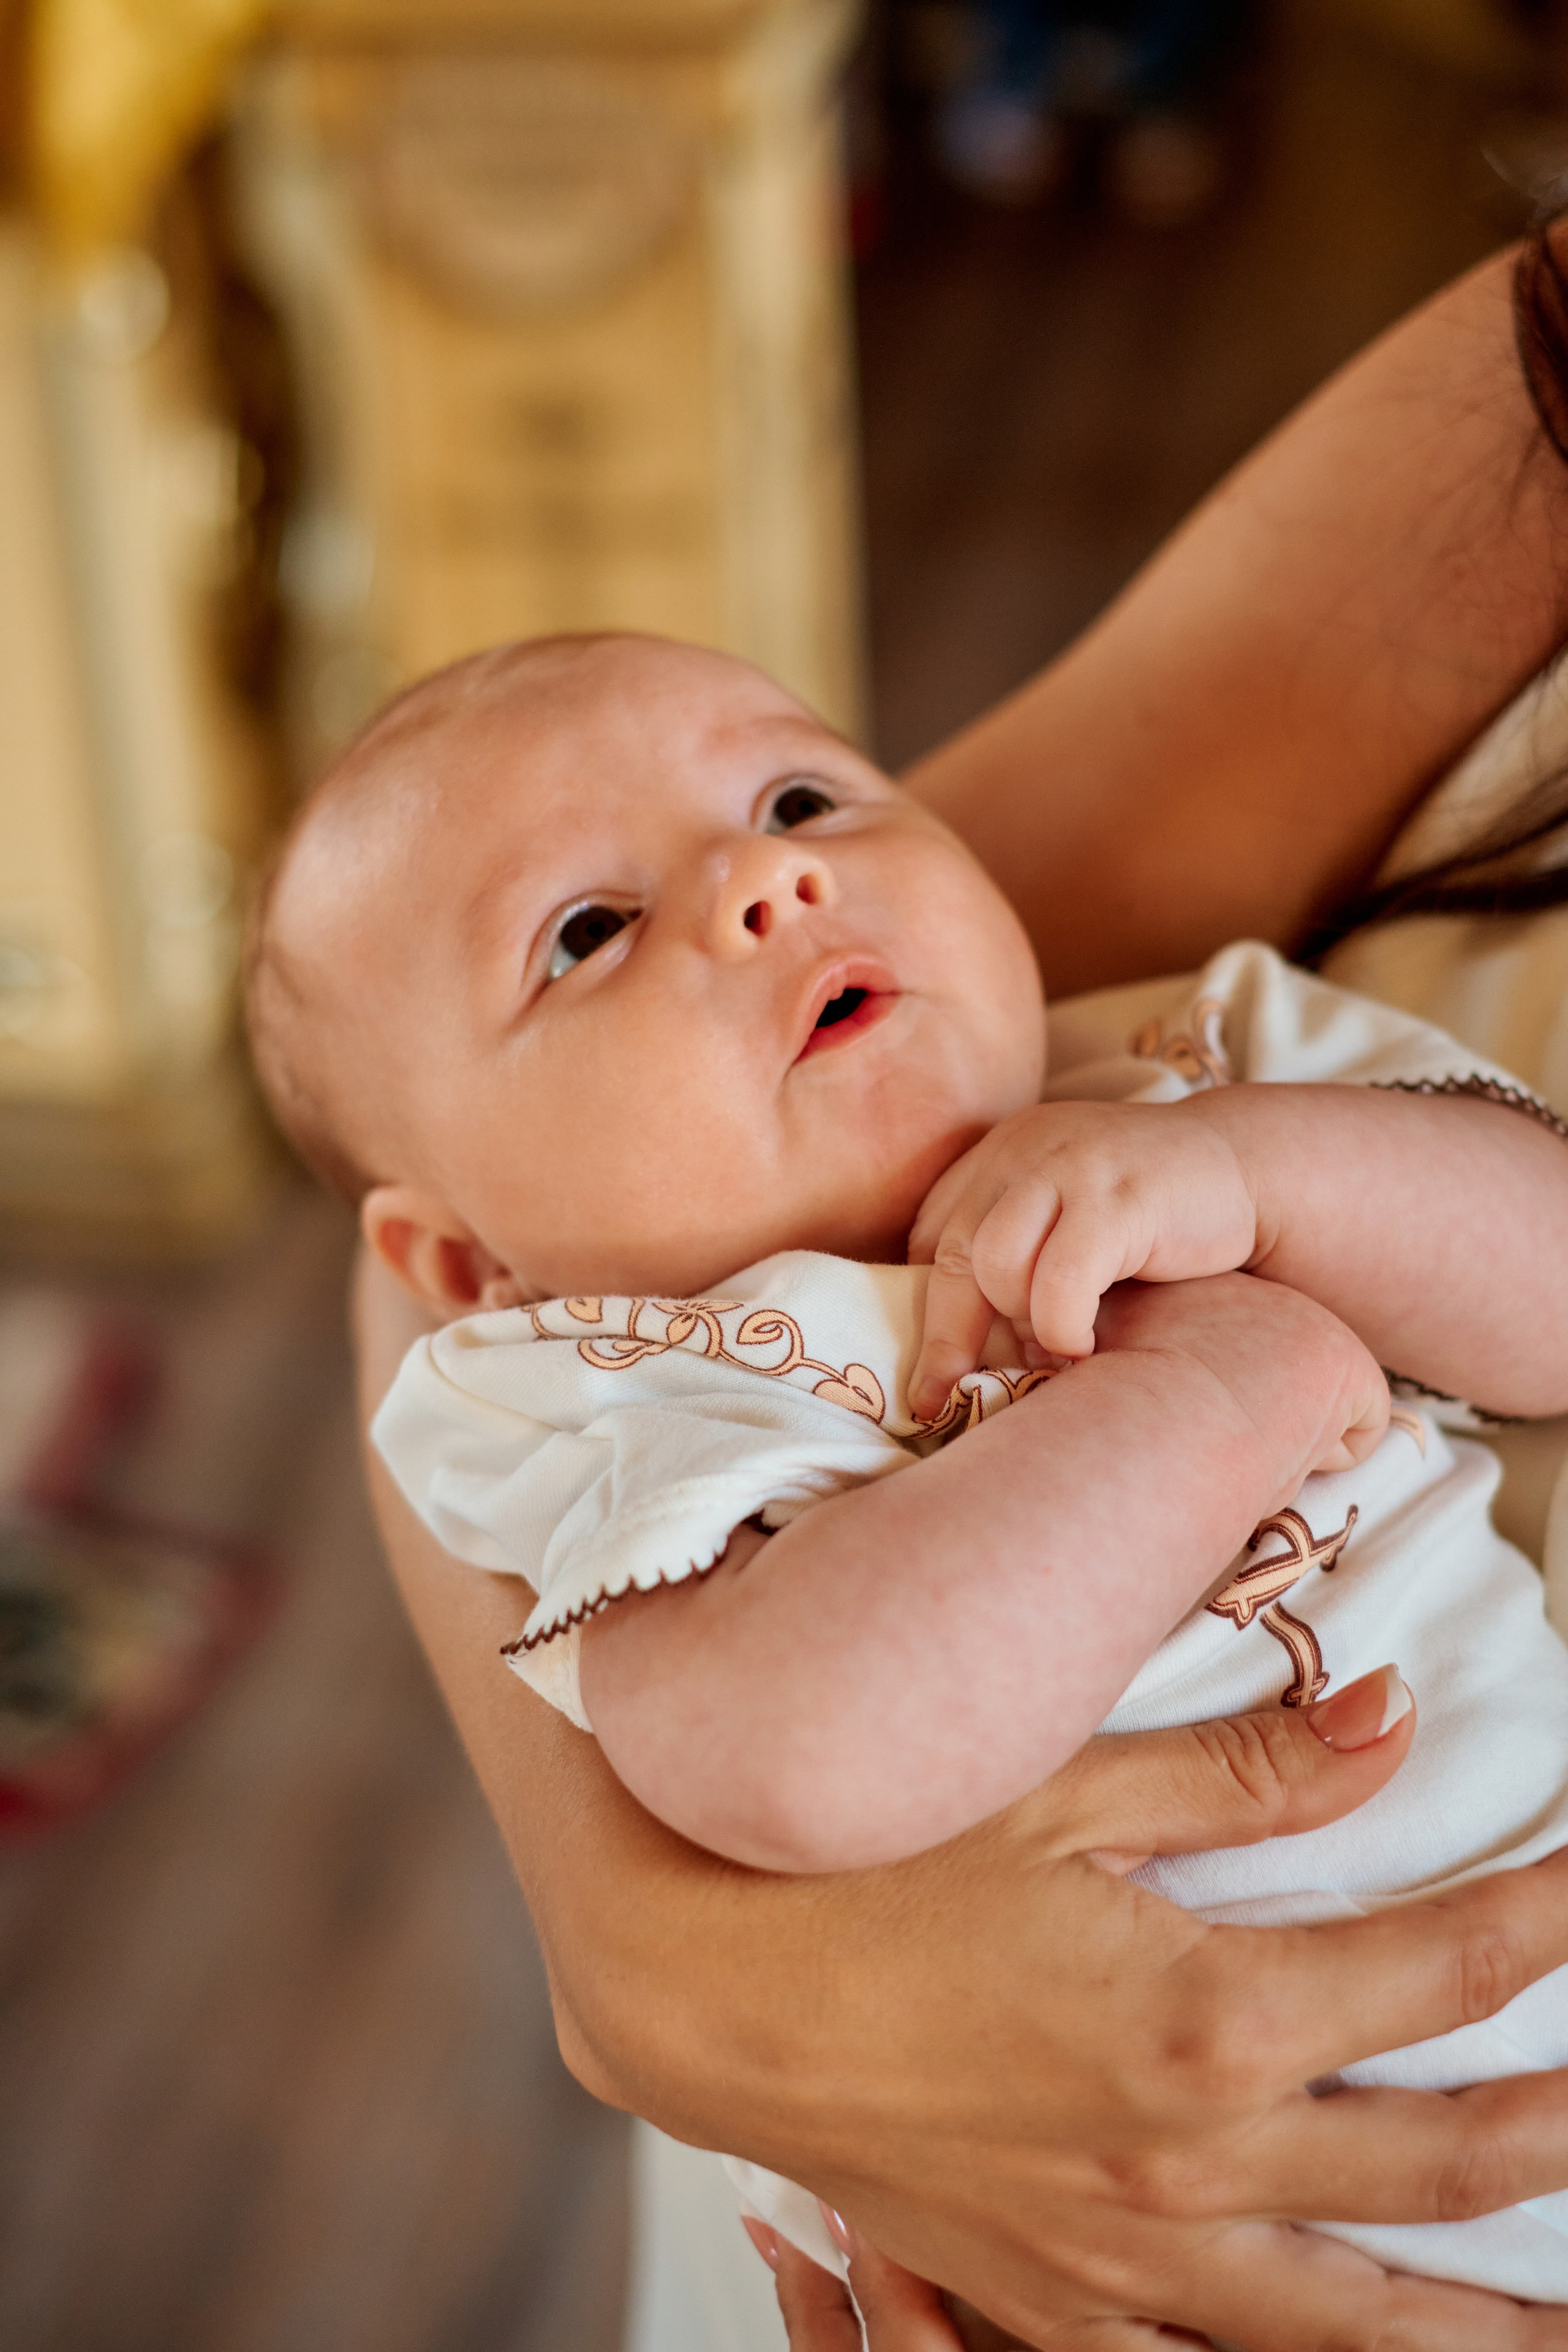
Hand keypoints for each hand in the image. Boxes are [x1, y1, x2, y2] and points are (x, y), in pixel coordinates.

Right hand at [355, 1249, 1567, 2351]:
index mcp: (1201, 2022)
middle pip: (1438, 2167)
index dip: (1546, 1921)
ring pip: (1351, 2325)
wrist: (699, 1992)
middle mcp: (1185, 2166)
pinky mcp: (1050, 2298)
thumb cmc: (867, 1872)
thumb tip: (1397, 1723)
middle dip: (1557, 2134)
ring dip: (1475, 2327)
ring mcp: (1121, 2257)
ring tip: (1560, 2325)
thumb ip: (1246, 1768)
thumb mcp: (1056, 1785)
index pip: (1442, 1973)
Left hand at [909, 1097, 1257, 1414]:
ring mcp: (1073, 1165)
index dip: (924, 1309)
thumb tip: (956, 1353)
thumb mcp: (1068, 1220)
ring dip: (1020, 1322)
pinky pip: (1059, 1280)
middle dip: (946, 1338)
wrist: (1252, 1172)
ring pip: (995, 1263)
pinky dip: (1062, 1326)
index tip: (929, 1375)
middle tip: (943, 1397)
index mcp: (1004, 1151)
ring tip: (1056, 1348)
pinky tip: (1085, 1346)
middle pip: (951, 1252)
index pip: (932, 1233)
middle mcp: (1027, 1147)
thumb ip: (1016, 1256)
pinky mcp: (1119, 1196)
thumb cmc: (1154, 1220)